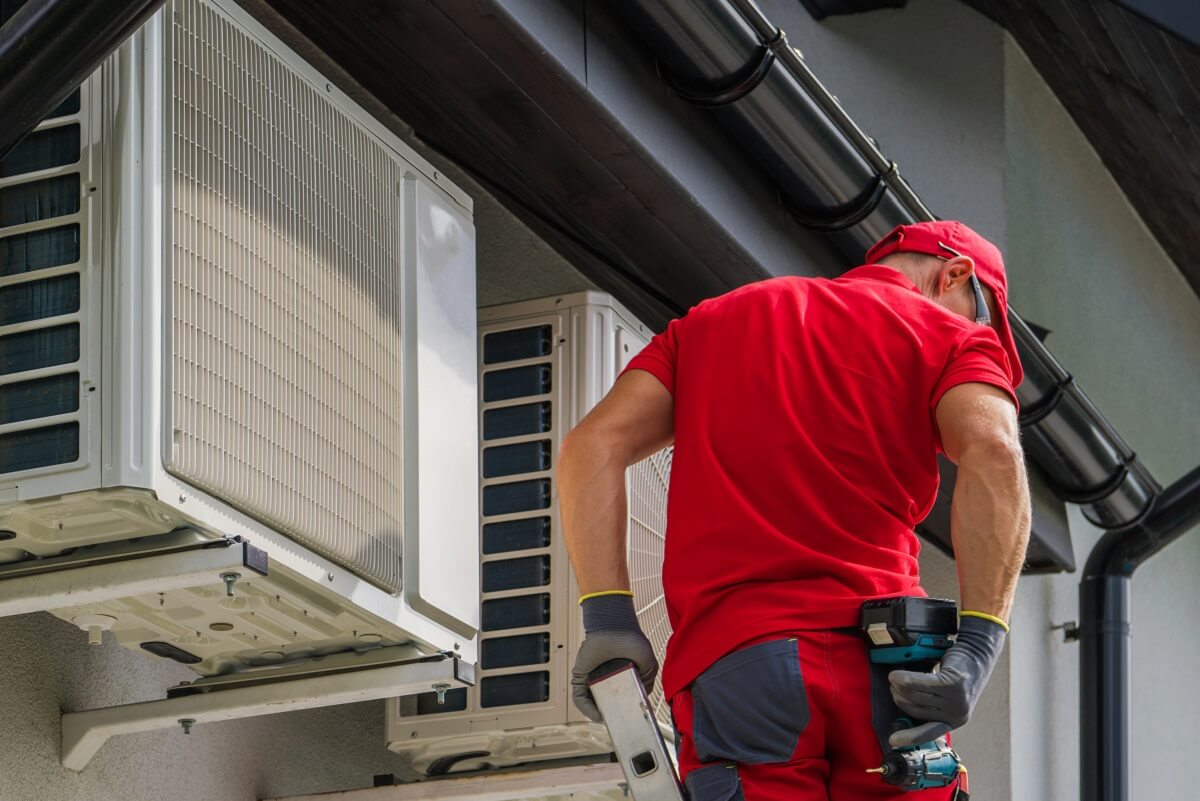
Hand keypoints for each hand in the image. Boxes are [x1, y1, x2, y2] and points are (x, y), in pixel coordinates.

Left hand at [570, 595, 658, 721]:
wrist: (614, 626)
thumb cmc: (630, 638)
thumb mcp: (648, 663)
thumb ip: (647, 682)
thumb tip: (644, 696)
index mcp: (621, 675)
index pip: (621, 698)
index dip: (626, 710)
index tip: (632, 719)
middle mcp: (605, 678)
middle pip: (606, 703)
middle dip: (613, 715)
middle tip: (620, 723)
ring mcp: (592, 678)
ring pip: (592, 703)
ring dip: (600, 715)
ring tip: (610, 721)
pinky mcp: (580, 677)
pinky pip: (580, 698)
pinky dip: (587, 709)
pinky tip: (598, 715)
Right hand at [887, 615, 1006, 746]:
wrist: (977, 654)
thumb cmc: (957, 674)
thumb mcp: (946, 696)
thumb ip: (931, 705)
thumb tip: (903, 705)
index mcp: (954, 721)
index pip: (929, 733)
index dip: (910, 738)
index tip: (893, 741)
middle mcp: (957, 714)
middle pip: (915, 709)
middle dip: (899, 697)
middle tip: (894, 686)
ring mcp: (956, 700)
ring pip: (915, 695)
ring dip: (899, 686)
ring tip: (894, 678)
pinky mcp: (952, 684)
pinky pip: (920, 683)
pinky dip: (905, 678)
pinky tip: (896, 675)